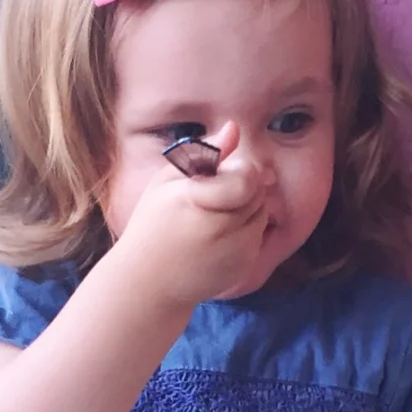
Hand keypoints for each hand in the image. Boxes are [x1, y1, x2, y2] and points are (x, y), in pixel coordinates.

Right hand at [118, 121, 267, 305]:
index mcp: (198, 201)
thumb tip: (234, 128)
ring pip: (261, 214)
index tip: (222, 174)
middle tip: (215, 195)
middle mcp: (222, 228)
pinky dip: (244, 232)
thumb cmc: (153, 225)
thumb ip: (205, 154)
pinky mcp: (245, 266)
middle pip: (257, 193)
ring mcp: (236, 251)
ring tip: (213, 216)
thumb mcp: (167, 182)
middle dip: (243, 188)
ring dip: (245, 209)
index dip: (240, 171)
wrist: (149, 283)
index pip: (247, 178)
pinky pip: (258, 237)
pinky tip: (216, 238)